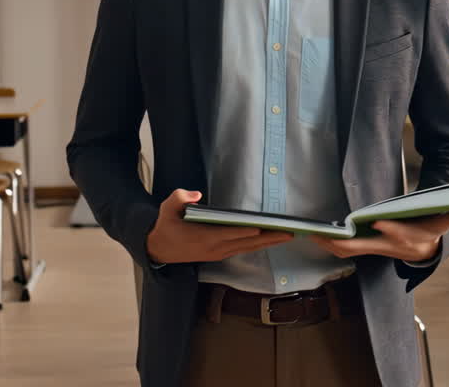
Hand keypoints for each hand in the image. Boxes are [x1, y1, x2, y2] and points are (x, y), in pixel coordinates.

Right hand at [146, 189, 292, 263]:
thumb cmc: (166, 226)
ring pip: (248, 248)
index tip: (260, 228)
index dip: (244, 231)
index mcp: (204, 237)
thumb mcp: (166, 208)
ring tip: (287, 236)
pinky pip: (244, 249)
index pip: (228, 234)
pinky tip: (271, 240)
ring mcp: (219, 253)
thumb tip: (196, 195)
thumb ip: (179, 198)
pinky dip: (259, 245)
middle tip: (288, 233)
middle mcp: (215, 248)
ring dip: (268, 243)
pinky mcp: (220, 254)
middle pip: (246, 243)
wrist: (160, 249)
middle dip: (268, 238)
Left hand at [309, 210, 448, 261]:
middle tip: (326, 234)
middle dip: (344, 241)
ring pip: (349, 250)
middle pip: (363, 247)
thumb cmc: (429, 233)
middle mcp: (387, 246)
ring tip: (314, 235)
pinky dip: (331, 244)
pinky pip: (345, 248)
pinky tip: (318, 236)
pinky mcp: (367, 247)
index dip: (390, 229)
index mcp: (407, 238)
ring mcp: (375, 248)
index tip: (379, 221)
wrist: (423, 253)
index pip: (399, 234)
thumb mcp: (441, 225)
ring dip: (331, 244)